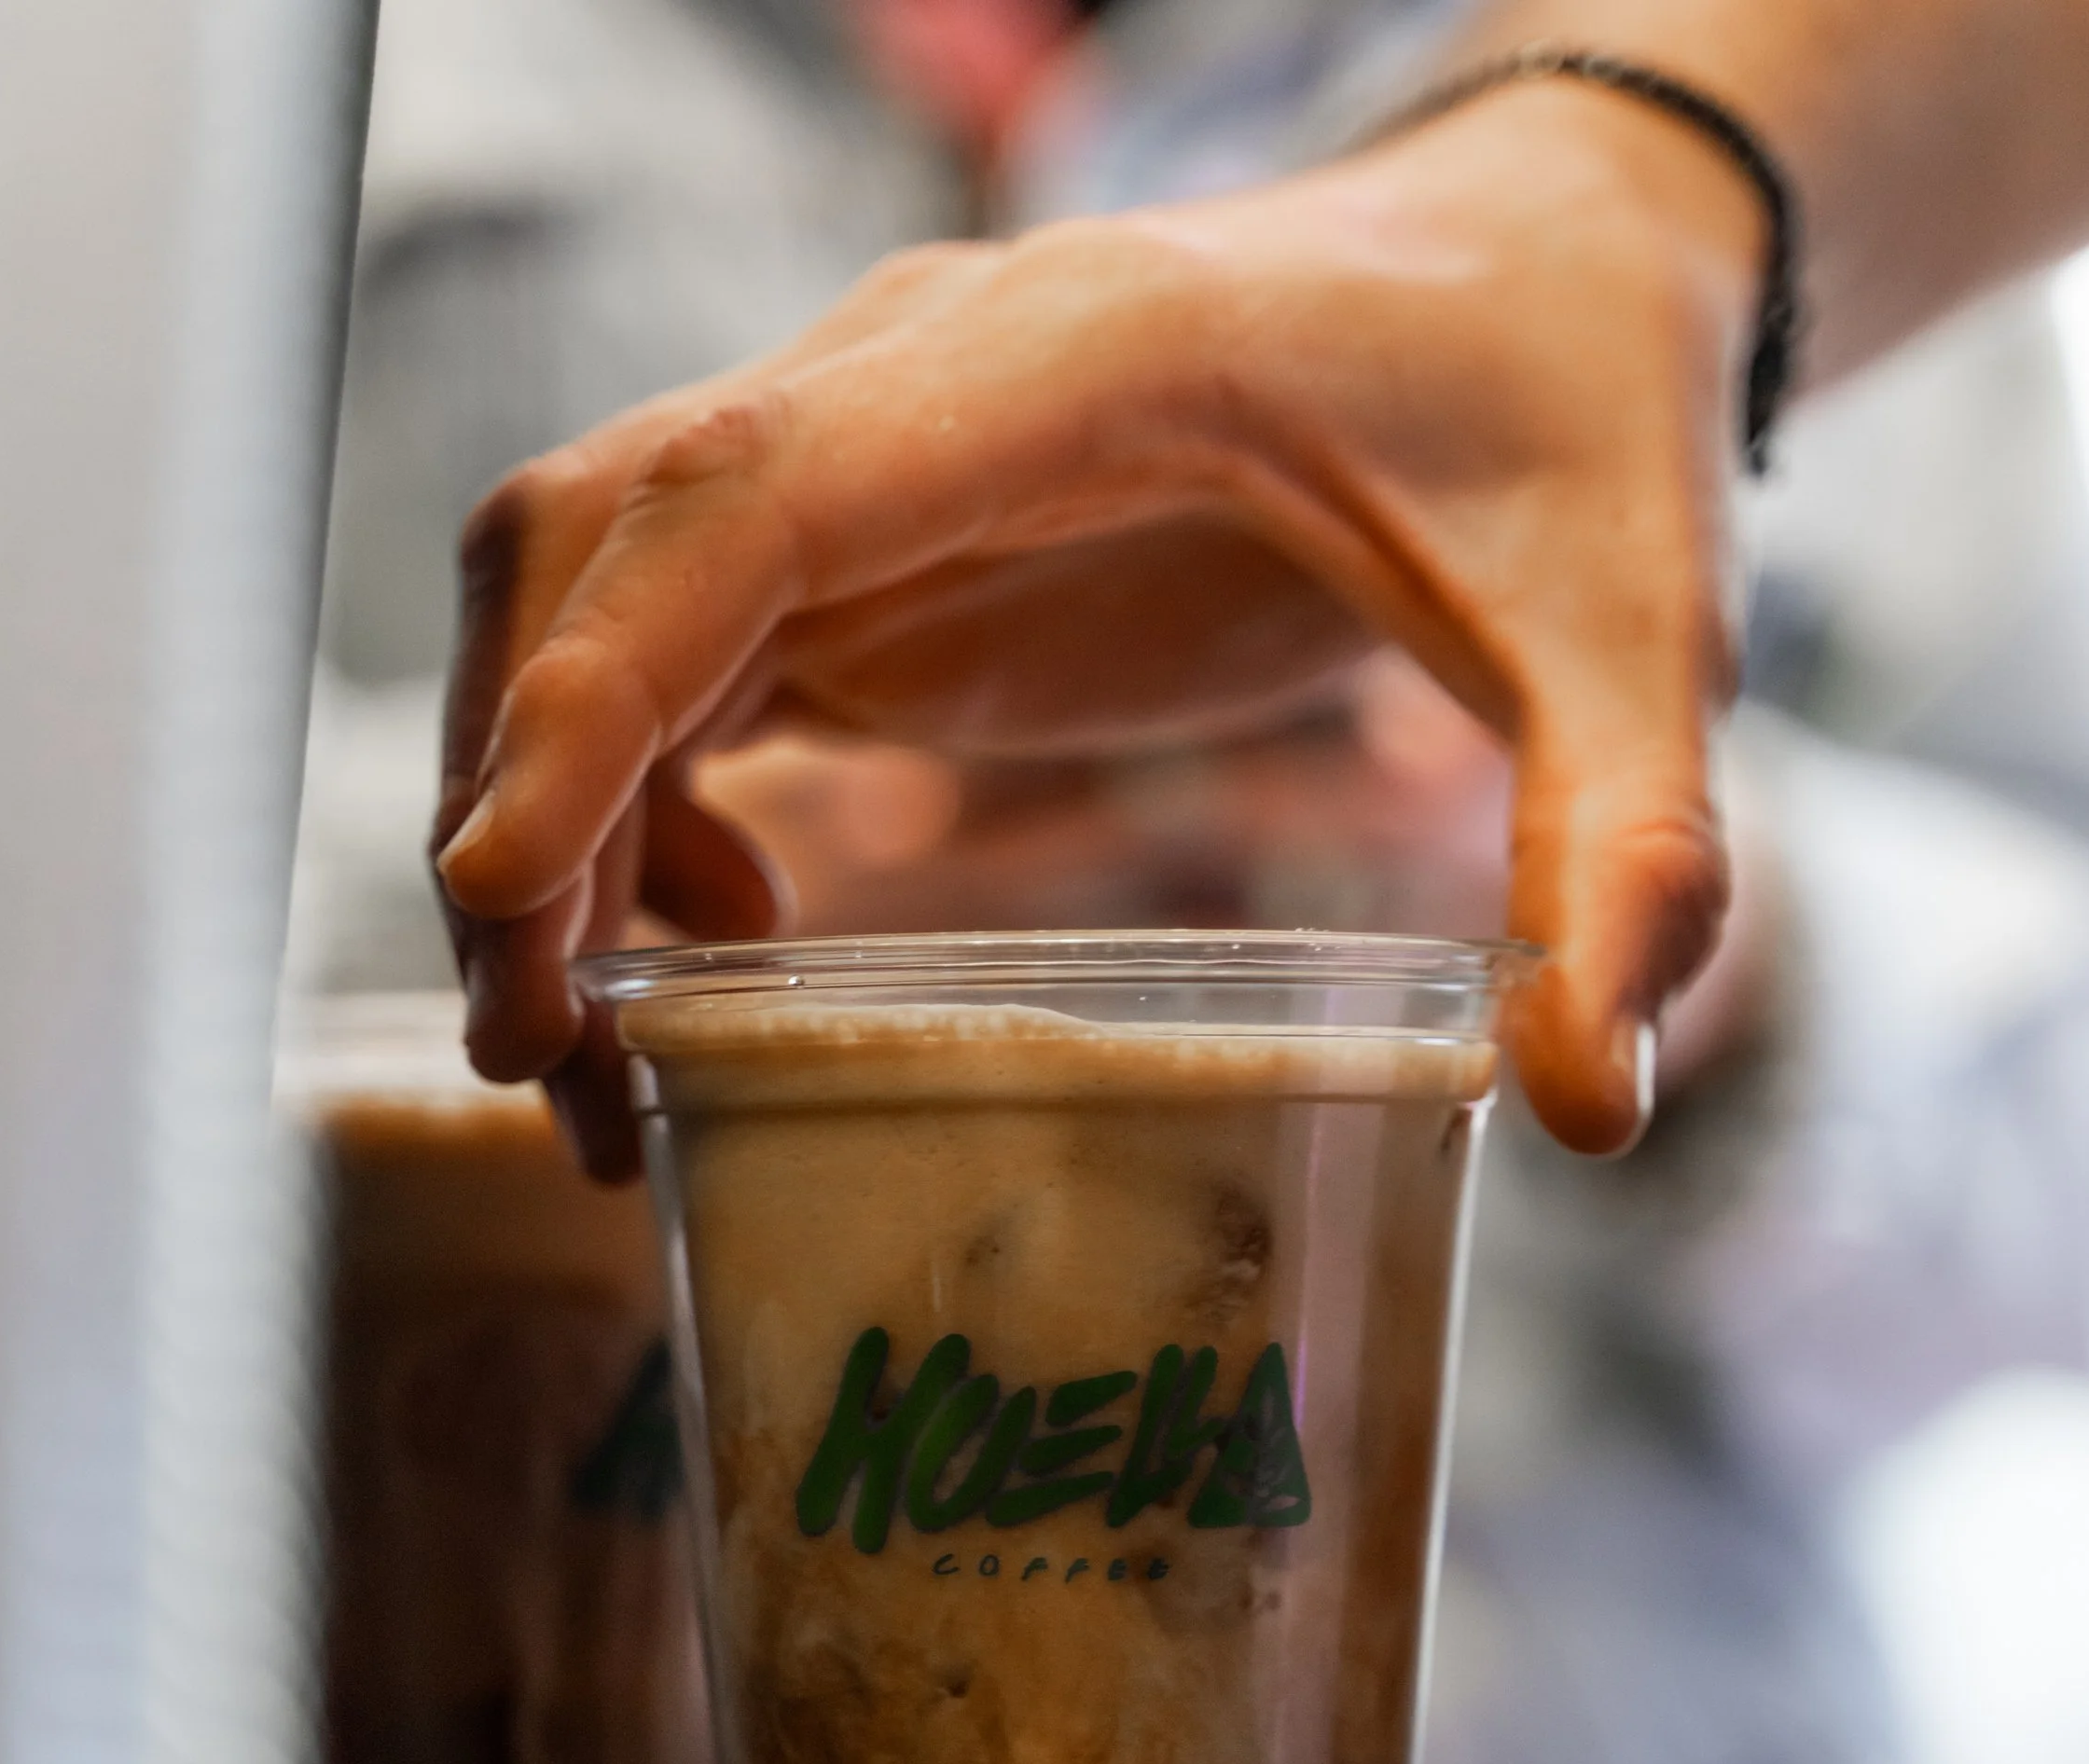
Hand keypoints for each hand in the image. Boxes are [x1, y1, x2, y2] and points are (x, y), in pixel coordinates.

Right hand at [433, 79, 1763, 1164]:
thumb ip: (1629, 854)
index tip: (497, 887)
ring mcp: (874, 456)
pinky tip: (725, 943)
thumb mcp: (1639, 642)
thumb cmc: (1573, 429)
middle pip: (588, 546)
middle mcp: (916, 386)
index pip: (741, 502)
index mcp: (1071, 367)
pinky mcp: (876, 539)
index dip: (589, 690)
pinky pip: (669, 650)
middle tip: (548, 1057)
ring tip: (592, 1061)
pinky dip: (631, 804)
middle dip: (521, 799)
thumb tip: (1590, 1108)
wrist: (1539, 282)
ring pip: (585, 595)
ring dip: (543, 818)